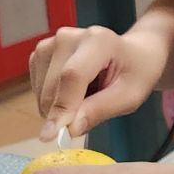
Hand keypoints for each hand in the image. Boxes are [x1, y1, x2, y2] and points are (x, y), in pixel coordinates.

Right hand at [28, 24, 166, 139]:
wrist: (133, 54)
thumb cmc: (136, 73)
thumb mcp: (130, 96)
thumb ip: (100, 110)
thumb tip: (70, 128)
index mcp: (97, 41)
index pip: (71, 77)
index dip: (62, 107)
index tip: (53, 136)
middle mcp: (68, 37)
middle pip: (52, 87)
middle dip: (64, 113)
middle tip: (91, 112)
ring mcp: (51, 43)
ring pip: (41, 91)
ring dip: (60, 107)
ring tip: (88, 96)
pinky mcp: (41, 53)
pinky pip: (37, 88)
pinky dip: (53, 99)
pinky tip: (74, 92)